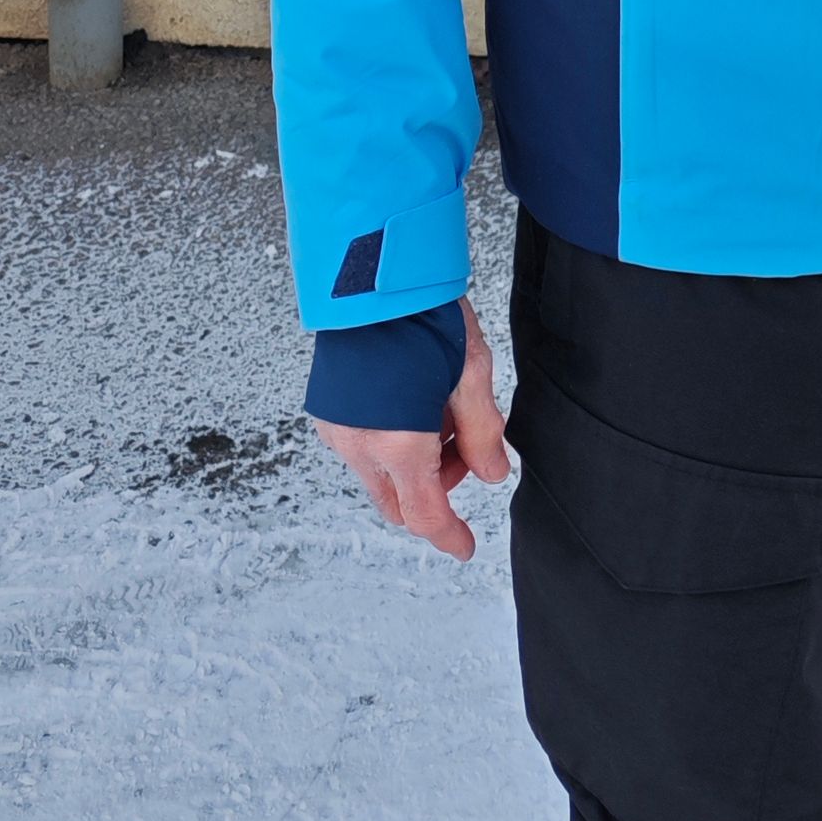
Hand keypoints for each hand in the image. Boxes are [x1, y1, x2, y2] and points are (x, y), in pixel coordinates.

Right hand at [312, 299, 509, 557]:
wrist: (370, 274)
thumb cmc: (420, 314)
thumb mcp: (471, 373)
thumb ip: (483, 432)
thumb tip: (492, 471)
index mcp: (397, 444)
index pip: (425, 515)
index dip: (449, 536)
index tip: (465, 546)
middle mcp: (359, 445)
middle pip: (400, 502)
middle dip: (437, 490)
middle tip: (466, 449)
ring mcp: (339, 430)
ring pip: (382, 475)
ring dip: (415, 464)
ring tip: (442, 410)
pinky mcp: (329, 412)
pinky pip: (364, 449)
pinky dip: (393, 443)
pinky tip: (414, 403)